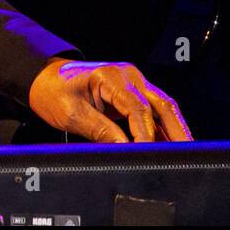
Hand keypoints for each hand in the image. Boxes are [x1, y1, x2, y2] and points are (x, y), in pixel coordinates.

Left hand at [28, 58, 192, 141]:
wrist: (43, 78)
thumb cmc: (52, 92)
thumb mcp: (70, 113)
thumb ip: (99, 130)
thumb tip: (126, 149)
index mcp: (110, 76)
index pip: (137, 108)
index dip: (145, 134)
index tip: (147, 153)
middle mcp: (128, 75)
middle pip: (162, 104)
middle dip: (176, 130)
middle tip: (185, 154)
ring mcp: (133, 82)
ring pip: (163, 107)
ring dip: (174, 129)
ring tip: (184, 153)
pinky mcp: (133, 92)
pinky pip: (154, 110)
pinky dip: (162, 127)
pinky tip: (168, 145)